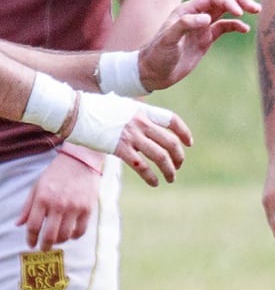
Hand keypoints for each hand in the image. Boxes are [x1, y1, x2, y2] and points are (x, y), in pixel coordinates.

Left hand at [17, 151, 98, 249]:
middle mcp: (58, 205)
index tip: (31, 244)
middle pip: (50, 234)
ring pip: (65, 235)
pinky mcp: (88, 209)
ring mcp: (74, 207)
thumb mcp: (37, 187)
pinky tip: (71, 234)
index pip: (33, 226)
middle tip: (44, 248)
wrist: (80, 162)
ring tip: (57, 239)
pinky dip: (75, 236)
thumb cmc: (56, 173)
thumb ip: (28, 207)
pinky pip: (80, 230)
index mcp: (42, 199)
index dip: (31, 239)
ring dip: (59, 241)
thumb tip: (19, 224)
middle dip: (45, 245)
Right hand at [59, 93, 190, 185]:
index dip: (183, 132)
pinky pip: (142, 166)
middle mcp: (140, 123)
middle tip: (178, 166)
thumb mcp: (117, 106)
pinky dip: (151, 176)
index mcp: (142, 110)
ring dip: (169, 170)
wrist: (71, 110)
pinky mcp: (119, 148)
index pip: (172, 120)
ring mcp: (131, 136)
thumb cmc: (89, 108)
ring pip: (161, 156)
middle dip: (178, 156)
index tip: (189, 143)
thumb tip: (138, 121)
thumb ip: (131, 114)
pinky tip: (154, 183)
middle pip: (170, 142)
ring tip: (171, 178)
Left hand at [138, 0, 261, 91]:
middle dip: (239, 0)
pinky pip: (225, 27)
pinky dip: (236, 25)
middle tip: (255, 7)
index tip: (239, 12)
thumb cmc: (157, 55)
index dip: (228, 2)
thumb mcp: (168, 40)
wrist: (153, 72)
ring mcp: (202, 26)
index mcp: (187, 10)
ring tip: (256, 11)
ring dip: (241, 8)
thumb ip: (185, 25)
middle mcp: (196, 14)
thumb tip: (207, 18)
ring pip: (225, 10)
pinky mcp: (206, 38)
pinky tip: (245, 29)